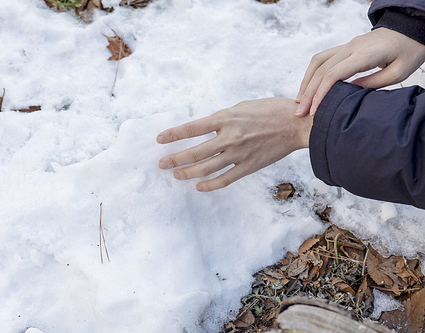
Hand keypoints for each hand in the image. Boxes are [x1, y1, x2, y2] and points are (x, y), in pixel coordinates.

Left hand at [157, 98, 312, 190]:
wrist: (297, 124)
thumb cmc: (270, 110)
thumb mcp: (241, 107)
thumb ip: (222, 119)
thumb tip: (205, 129)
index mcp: (226, 118)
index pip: (192, 128)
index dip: (173, 134)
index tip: (159, 140)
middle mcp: (229, 137)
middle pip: (195, 152)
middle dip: (174, 159)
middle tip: (161, 164)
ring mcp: (238, 154)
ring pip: (206, 168)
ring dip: (187, 173)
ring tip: (175, 175)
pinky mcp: (248, 167)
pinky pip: (225, 179)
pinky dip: (210, 185)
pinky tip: (198, 187)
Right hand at [296, 28, 424, 116]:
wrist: (411, 28)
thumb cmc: (409, 51)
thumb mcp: (398, 72)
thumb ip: (372, 83)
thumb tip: (348, 94)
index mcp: (365, 54)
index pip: (333, 74)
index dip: (320, 94)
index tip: (314, 111)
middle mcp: (351, 47)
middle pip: (321, 70)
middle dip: (308, 93)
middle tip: (300, 113)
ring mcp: (347, 45)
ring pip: (317, 62)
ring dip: (306, 82)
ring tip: (299, 100)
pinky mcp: (346, 46)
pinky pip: (322, 58)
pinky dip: (312, 73)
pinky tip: (308, 86)